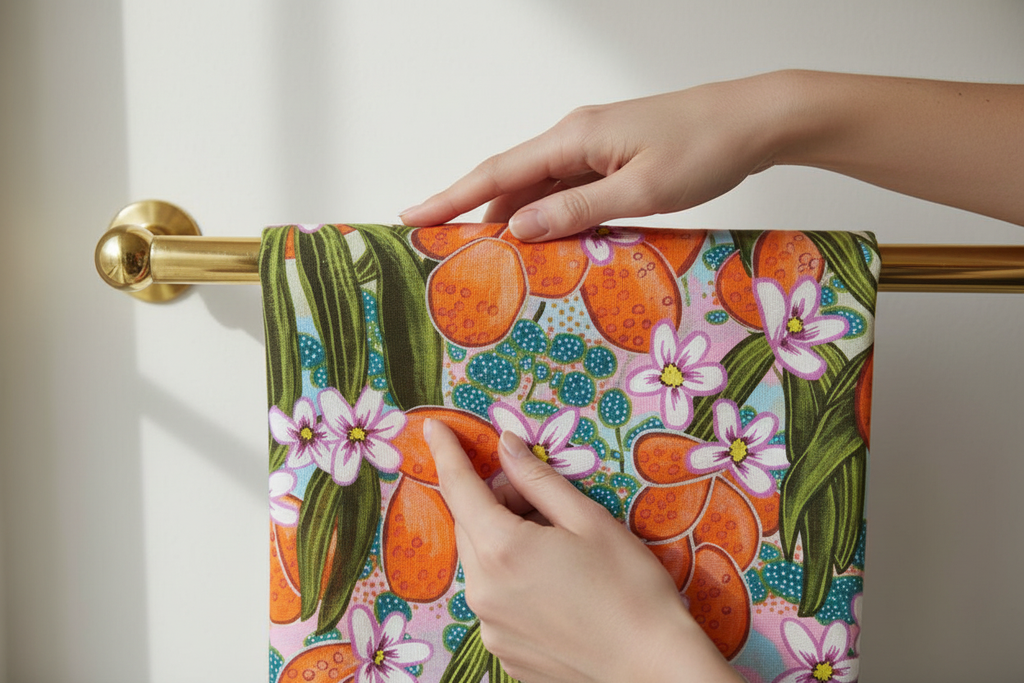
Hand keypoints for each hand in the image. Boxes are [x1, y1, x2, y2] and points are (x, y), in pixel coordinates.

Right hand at [402, 71, 1023, 233]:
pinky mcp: (613, 159)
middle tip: (446, 256)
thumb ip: (577, 211)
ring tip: (493, 264)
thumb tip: (518, 229)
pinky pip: (568, 191)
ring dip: (517, 224)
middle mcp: (575, 137)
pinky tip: (550, 247)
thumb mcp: (640, 190)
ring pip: (539, 190)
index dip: (451, 197)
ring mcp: (594, 147)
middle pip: (510, 182)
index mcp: (574, 138)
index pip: (496, 173)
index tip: (412, 215)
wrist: (756, 120)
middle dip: (475, 217)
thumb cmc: (705, 147)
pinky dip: (552, 219)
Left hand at [423, 418, 742, 682]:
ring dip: (504, 542)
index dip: (446, 453)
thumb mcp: (589, 520)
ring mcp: (490, 627)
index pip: (459, 487)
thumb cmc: (631, 589)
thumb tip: (506, 446)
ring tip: (557, 546)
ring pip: (482, 564)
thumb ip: (538, 480)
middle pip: (470, 526)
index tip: (434, 428)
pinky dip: (512, 580)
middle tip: (538, 497)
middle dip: (494, 501)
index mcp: (502, 549)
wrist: (653, 669)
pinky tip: (555, 584)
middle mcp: (483, 591)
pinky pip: (495, 599)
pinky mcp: (503, 651)